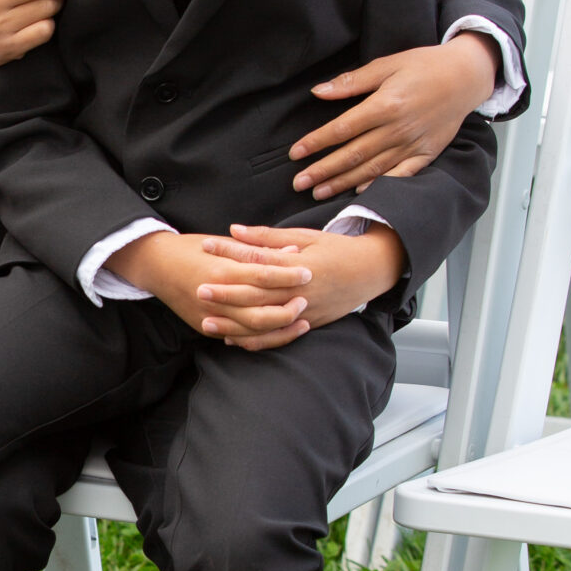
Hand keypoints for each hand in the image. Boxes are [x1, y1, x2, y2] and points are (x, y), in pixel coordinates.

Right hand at [110, 227, 314, 344]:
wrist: (155, 265)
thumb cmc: (190, 248)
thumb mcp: (222, 243)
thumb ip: (255, 249)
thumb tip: (292, 248)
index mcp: (221, 271)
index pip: (262, 276)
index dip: (287, 275)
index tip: (308, 272)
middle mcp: (215, 296)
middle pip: (260, 309)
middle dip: (287, 307)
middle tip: (306, 300)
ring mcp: (209, 315)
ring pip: (252, 330)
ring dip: (280, 328)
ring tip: (300, 320)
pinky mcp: (206, 327)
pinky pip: (238, 339)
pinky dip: (261, 339)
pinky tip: (277, 333)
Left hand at [196, 222, 406, 350]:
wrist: (371, 271)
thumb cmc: (336, 250)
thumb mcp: (305, 236)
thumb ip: (268, 237)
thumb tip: (234, 229)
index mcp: (298, 264)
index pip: (258, 258)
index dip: (230, 252)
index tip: (207, 246)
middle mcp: (300, 290)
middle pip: (257, 293)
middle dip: (226, 292)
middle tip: (199, 288)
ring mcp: (304, 311)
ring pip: (264, 321)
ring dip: (233, 323)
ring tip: (206, 320)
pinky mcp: (307, 324)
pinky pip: (276, 337)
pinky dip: (254, 340)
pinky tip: (232, 338)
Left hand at [291, 35, 499, 197]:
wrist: (467, 76)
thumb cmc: (425, 66)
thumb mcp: (388, 65)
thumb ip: (353, 81)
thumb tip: (319, 91)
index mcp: (385, 105)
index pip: (342, 128)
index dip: (317, 142)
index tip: (295, 153)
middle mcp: (398, 128)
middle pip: (353, 154)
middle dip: (323, 170)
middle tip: (298, 183)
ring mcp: (413, 144)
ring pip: (371, 168)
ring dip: (342, 183)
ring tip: (319, 193)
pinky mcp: (426, 154)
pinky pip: (400, 174)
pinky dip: (379, 184)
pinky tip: (359, 192)